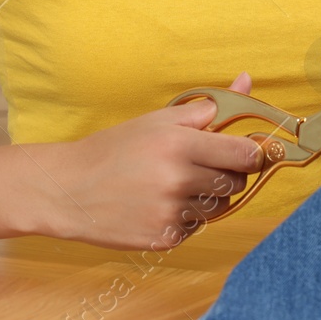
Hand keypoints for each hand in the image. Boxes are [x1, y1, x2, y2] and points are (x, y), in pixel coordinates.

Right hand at [36, 71, 265, 249]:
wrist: (70, 190)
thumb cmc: (115, 149)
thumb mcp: (157, 120)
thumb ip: (207, 107)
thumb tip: (247, 80)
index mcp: (179, 144)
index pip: (246, 155)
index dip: (250, 153)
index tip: (242, 152)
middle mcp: (178, 180)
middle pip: (236, 183)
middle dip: (226, 174)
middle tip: (198, 166)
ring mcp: (172, 213)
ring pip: (219, 208)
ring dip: (206, 198)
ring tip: (172, 186)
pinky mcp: (165, 239)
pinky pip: (196, 228)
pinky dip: (185, 218)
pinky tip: (157, 205)